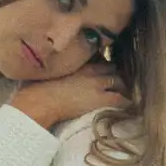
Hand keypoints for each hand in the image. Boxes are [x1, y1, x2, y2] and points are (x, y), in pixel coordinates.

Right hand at [14, 61, 131, 125]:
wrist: (40, 101)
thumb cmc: (38, 89)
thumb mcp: (50, 72)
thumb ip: (60, 68)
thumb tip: (58, 70)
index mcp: (78, 62)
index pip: (98, 58)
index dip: (103, 66)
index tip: (104, 71)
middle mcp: (91, 69)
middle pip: (111, 68)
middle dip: (115, 75)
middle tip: (116, 84)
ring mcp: (98, 83)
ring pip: (119, 81)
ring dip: (121, 87)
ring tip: (123, 95)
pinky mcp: (101, 98)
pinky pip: (121, 99)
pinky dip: (126, 102)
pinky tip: (128, 107)